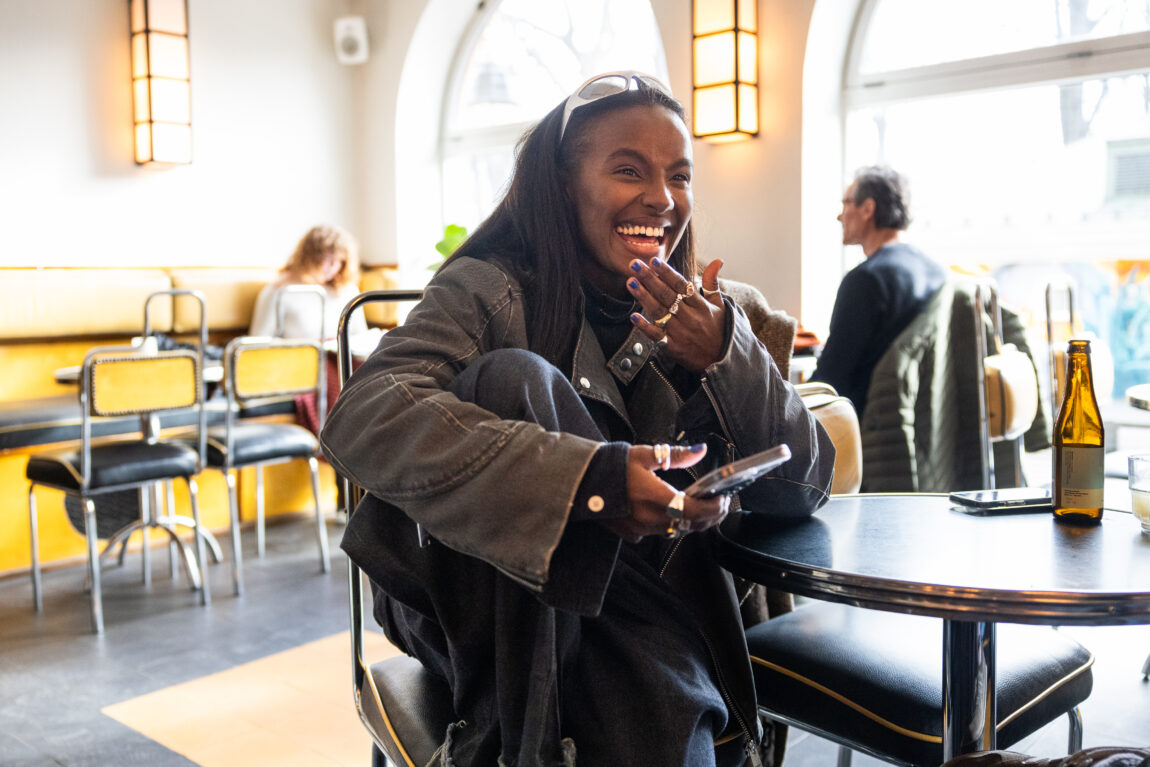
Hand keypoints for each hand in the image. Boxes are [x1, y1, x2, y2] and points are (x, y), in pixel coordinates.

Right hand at [599, 443, 730, 542]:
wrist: (581, 482)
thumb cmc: (612, 465)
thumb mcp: (645, 455)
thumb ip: (676, 455)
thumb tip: (701, 450)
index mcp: (653, 496)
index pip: (693, 510)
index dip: (713, 508)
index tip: (724, 498)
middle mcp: (648, 518)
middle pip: (690, 525)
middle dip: (710, 516)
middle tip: (722, 503)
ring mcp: (640, 530)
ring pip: (677, 531)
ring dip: (694, 522)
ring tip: (705, 507)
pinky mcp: (632, 535)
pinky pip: (661, 533)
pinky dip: (674, 525)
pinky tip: (678, 514)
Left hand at [627, 258, 725, 372]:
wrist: (721, 362)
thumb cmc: (719, 330)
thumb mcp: (721, 306)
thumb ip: (712, 283)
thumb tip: (717, 261)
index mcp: (701, 306)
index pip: (681, 285)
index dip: (667, 273)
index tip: (654, 261)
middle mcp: (690, 317)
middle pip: (667, 295)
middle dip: (650, 279)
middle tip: (634, 265)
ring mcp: (680, 333)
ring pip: (660, 312)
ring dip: (644, 297)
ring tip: (630, 283)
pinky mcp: (673, 348)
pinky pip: (657, 336)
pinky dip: (645, 327)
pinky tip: (633, 316)